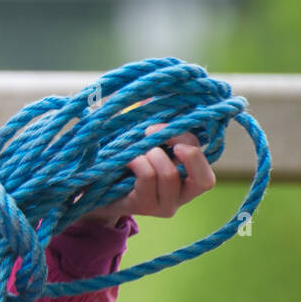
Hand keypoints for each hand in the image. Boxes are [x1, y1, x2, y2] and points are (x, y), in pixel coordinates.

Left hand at [76, 122, 216, 225]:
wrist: (93, 191)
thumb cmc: (123, 160)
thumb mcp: (142, 140)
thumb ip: (155, 122)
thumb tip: (153, 94)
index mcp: (189, 177)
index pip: (207, 162)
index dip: (190, 140)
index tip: (164, 125)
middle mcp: (183, 196)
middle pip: (203, 179)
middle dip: (181, 148)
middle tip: (152, 132)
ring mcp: (165, 205)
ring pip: (170, 174)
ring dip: (151, 153)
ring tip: (136, 149)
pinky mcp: (145, 207)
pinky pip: (148, 177)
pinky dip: (137, 161)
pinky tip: (126, 159)